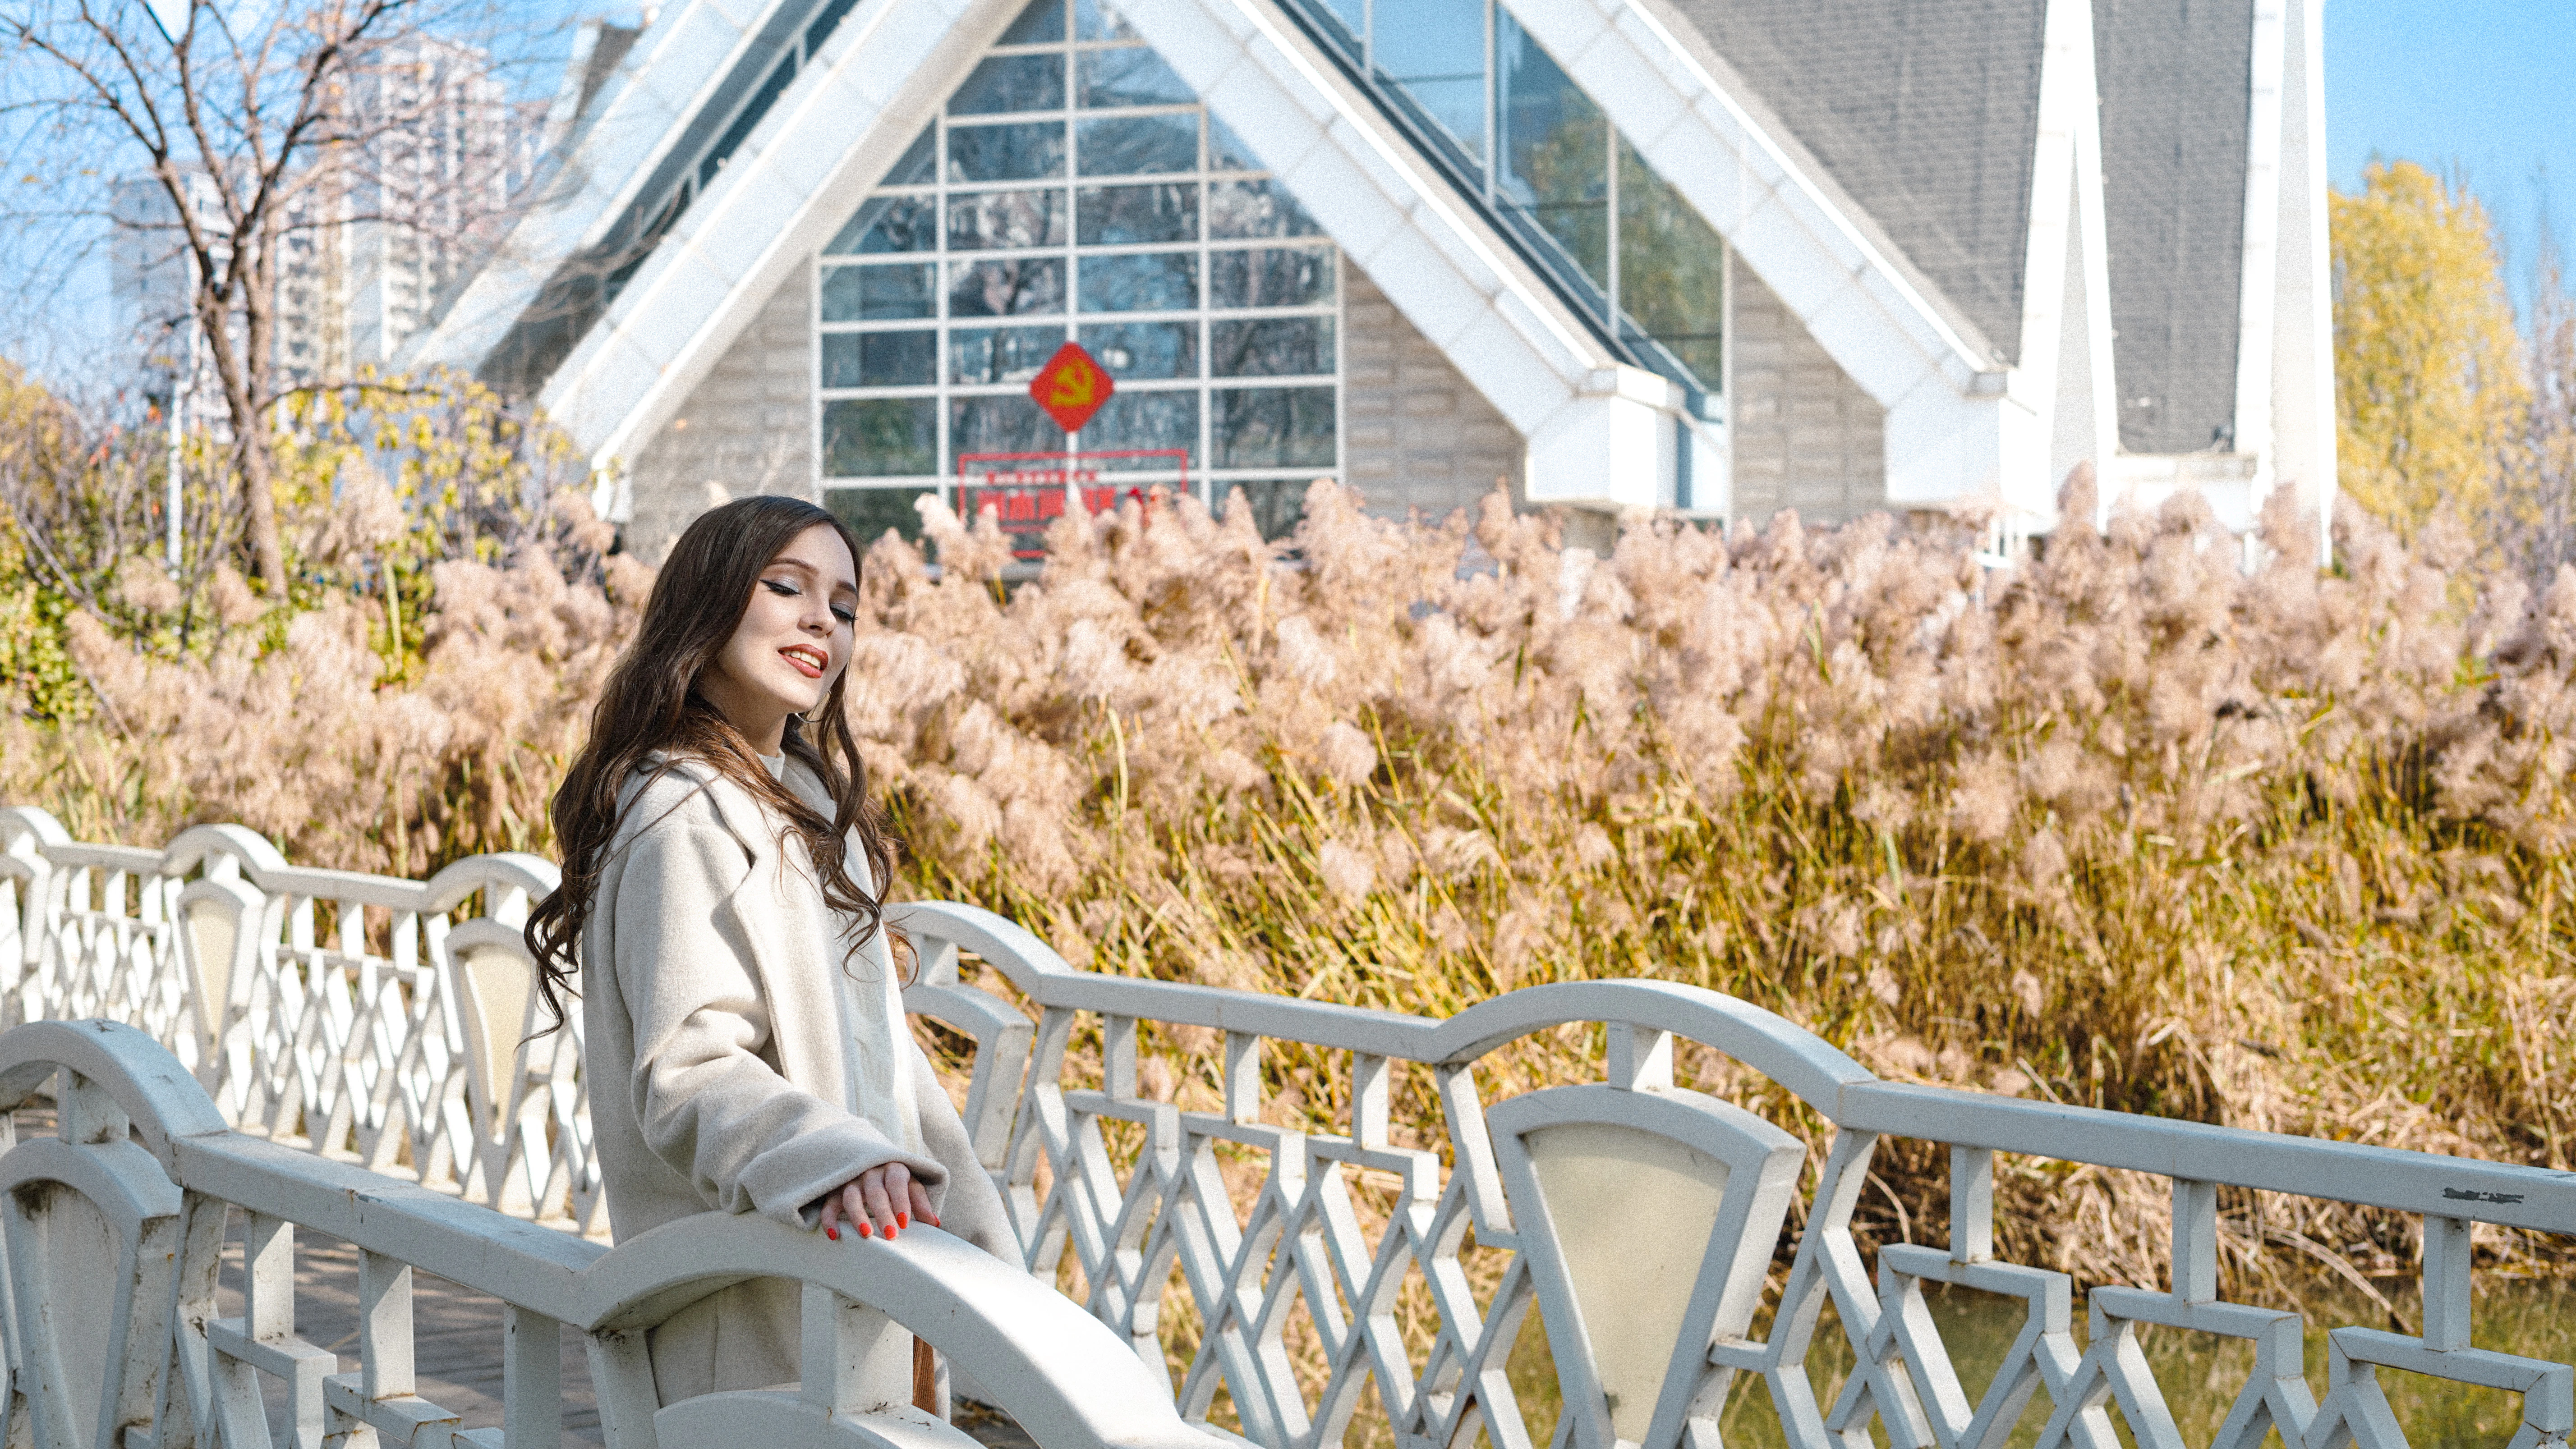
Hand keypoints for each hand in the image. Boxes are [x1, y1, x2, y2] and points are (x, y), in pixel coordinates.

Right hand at [819, 1161, 939, 1240]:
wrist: (870, 1161)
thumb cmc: (895, 1180)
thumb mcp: (910, 1185)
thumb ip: (920, 1202)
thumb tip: (935, 1224)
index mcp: (893, 1168)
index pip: (897, 1182)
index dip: (901, 1202)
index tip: (905, 1223)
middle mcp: (871, 1172)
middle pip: (875, 1192)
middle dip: (883, 1213)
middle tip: (891, 1235)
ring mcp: (851, 1180)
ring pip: (851, 1196)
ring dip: (858, 1216)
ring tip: (867, 1235)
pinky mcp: (835, 1190)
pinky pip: (829, 1204)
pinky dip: (829, 1219)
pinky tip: (834, 1235)